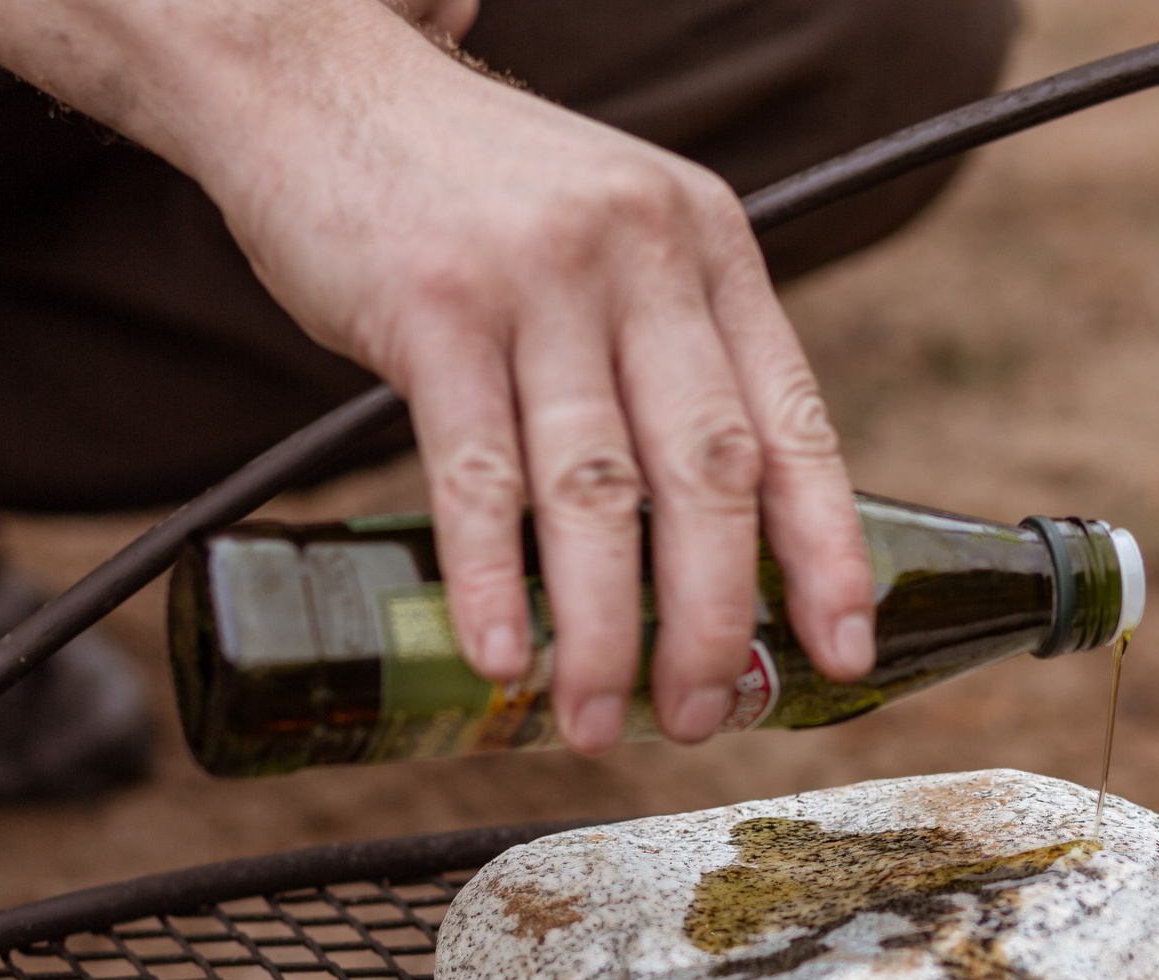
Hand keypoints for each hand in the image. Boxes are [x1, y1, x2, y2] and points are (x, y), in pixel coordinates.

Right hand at [0, 0, 875, 754]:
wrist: (318, 79)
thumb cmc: (472, 196)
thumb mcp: (613, 235)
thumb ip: (671, 352)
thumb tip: (714, 537)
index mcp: (709, 246)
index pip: (792, 420)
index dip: (825, 550)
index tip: (840, 650)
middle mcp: (641, 255)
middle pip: (707, 474)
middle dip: (711, 619)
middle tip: (701, 715)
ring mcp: (538, 279)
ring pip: (597, 493)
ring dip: (605, 630)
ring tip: (602, 721)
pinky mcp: (431, 308)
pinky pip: (477, 476)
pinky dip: (491, 584)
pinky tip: (504, 659)